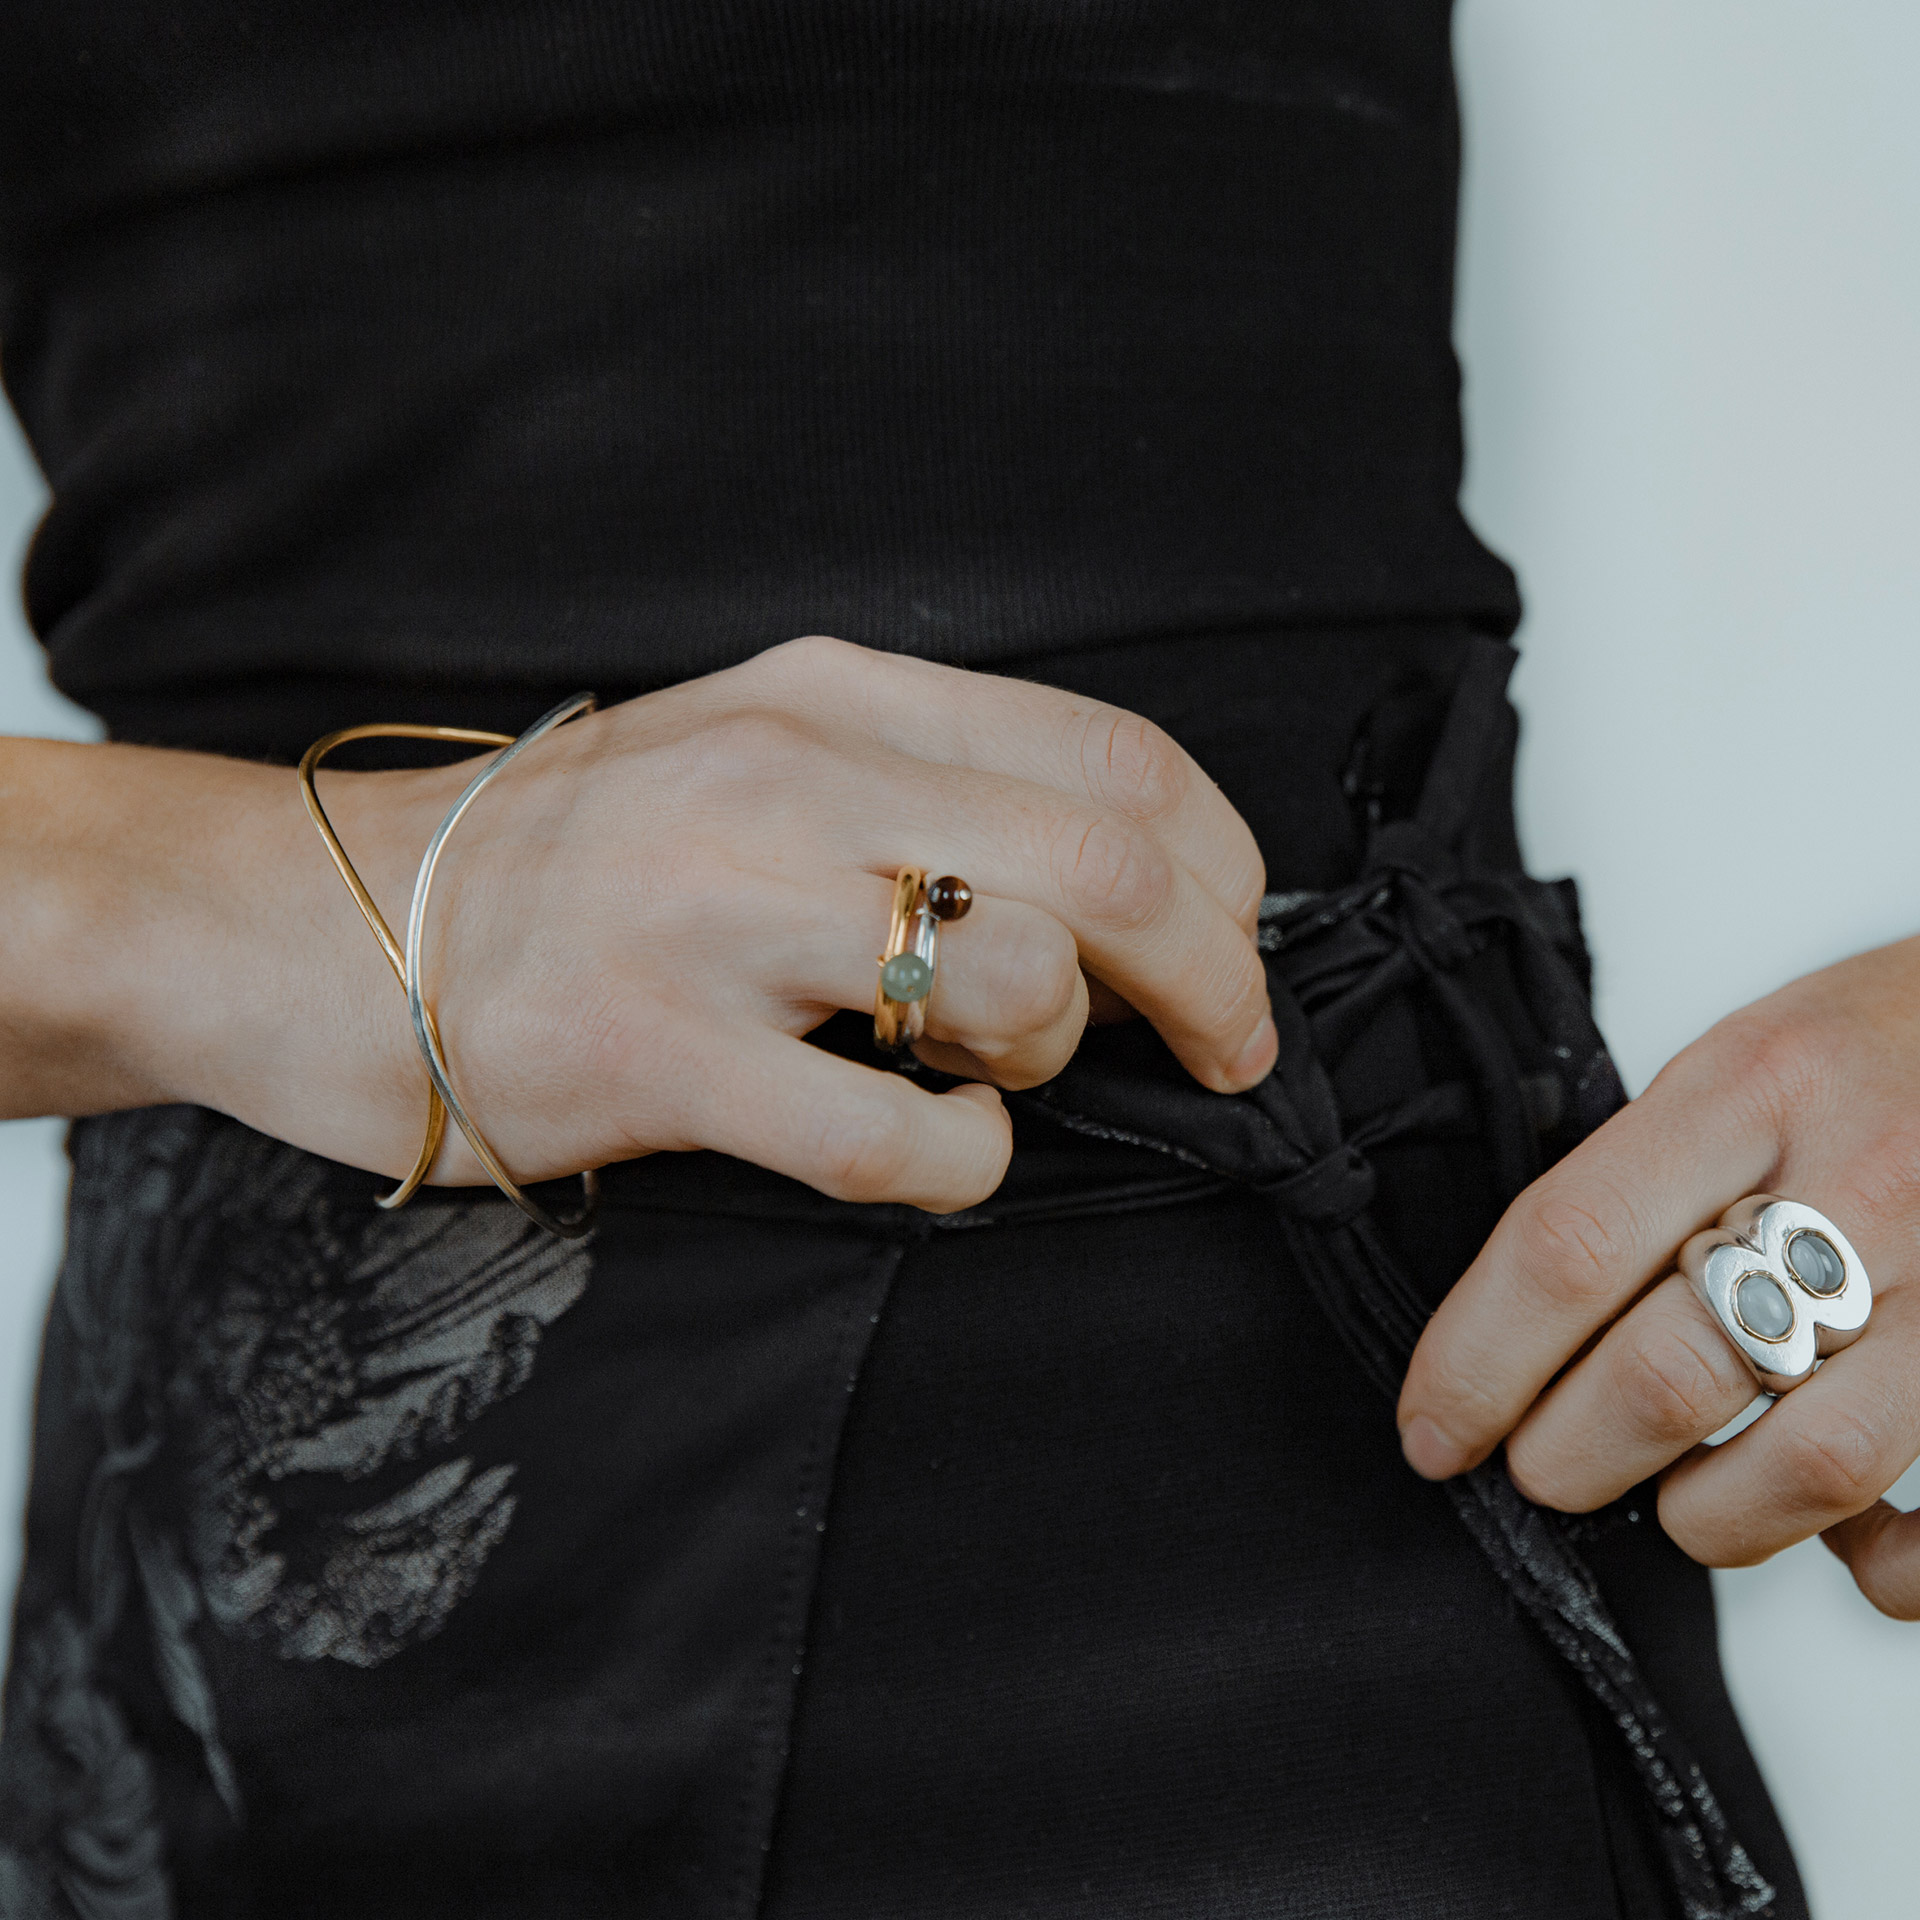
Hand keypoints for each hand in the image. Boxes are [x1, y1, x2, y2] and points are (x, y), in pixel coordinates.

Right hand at [6, 637, 1273, 1214]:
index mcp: (834, 697)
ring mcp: (716, 915)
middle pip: (1108, 865)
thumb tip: (1108, 879)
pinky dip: (963, 1170)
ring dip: (1059, 1059)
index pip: (1116, 754)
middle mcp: (789, 780)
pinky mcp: (652, 1054)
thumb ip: (916, 784)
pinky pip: (888, 1138)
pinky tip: (933, 1155)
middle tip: (1227, 1051)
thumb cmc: (565, 854)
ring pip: (1013, 985)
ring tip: (997, 1077)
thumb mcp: (746, 749)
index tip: (1235, 948)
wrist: (314, 914)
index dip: (1225, 867)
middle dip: (1218, 978)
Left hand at [1396, 935, 1919, 1617]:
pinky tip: (1840, 1543)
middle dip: (1565, 1456)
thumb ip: (1642, 1173)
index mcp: (1750, 1087)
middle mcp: (1858, 1178)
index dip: (1477, 1362)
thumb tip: (1520, 1326)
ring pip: (1809, 1462)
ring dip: (1705, 1514)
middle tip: (1539, 1466)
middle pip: (1667, 1370)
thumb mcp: (1739, 1057)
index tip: (1432, 1427)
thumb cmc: (1877, 1046)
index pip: (1569, 1246)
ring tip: (1671, 1496)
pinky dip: (1882, 1565)